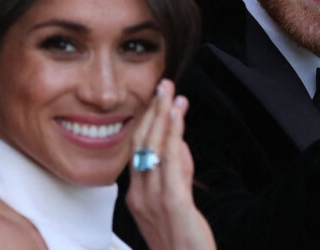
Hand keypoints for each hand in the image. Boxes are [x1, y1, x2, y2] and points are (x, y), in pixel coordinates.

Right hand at [126, 79, 215, 249]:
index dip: (146, 121)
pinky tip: (176, 114)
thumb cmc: (183, 241)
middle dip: (152, 111)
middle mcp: (139, 195)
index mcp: (136, 196)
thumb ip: (175, 171)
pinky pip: (170, 161)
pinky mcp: (172, 203)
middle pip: (142, 143)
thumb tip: (177, 140)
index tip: (155, 99)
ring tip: (170, 91)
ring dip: (163, 114)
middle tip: (162, 85)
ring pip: (153, 147)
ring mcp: (153, 199)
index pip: (137, 150)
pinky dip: (172, 133)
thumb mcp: (175, 202)